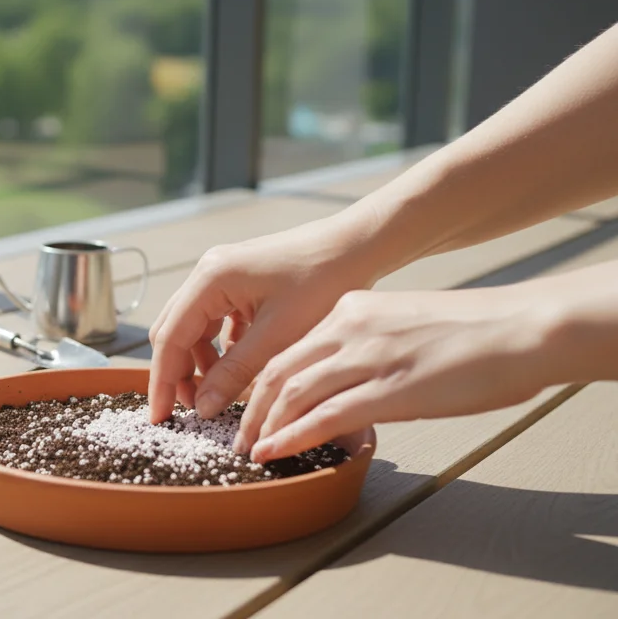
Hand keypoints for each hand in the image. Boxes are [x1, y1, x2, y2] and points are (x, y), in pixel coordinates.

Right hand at [148, 212, 390, 423]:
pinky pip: (216, 321)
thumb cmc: (322, 282)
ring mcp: (222, 276)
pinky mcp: (239, 283)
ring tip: (217, 394)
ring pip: (194, 328)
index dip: (162, 381)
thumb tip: (202, 408)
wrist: (356, 246)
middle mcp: (208, 273)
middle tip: (188, 412)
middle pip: (174, 331)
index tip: (158, 417)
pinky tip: (240, 368)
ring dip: (200, 363)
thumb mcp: (277, 337)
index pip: (169, 338)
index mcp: (210, 279)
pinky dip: (221, 349)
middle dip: (177, 373)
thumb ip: (235, 373)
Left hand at [236, 285, 554, 461]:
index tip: (249, 406)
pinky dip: (291, 436)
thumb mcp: (405, 325)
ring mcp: (367, 358)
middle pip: (278, 370)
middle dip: (250, 407)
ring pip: (292, 393)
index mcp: (352, 308)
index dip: (261, 380)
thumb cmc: (475, 333)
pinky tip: (273, 452)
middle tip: (238, 435)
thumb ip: (370, 346)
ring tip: (249, 450)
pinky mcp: (389, 389)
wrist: (522, 328)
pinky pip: (323, 416)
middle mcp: (350, 327)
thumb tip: (351, 379)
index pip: (290, 347)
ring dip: (264, 426)